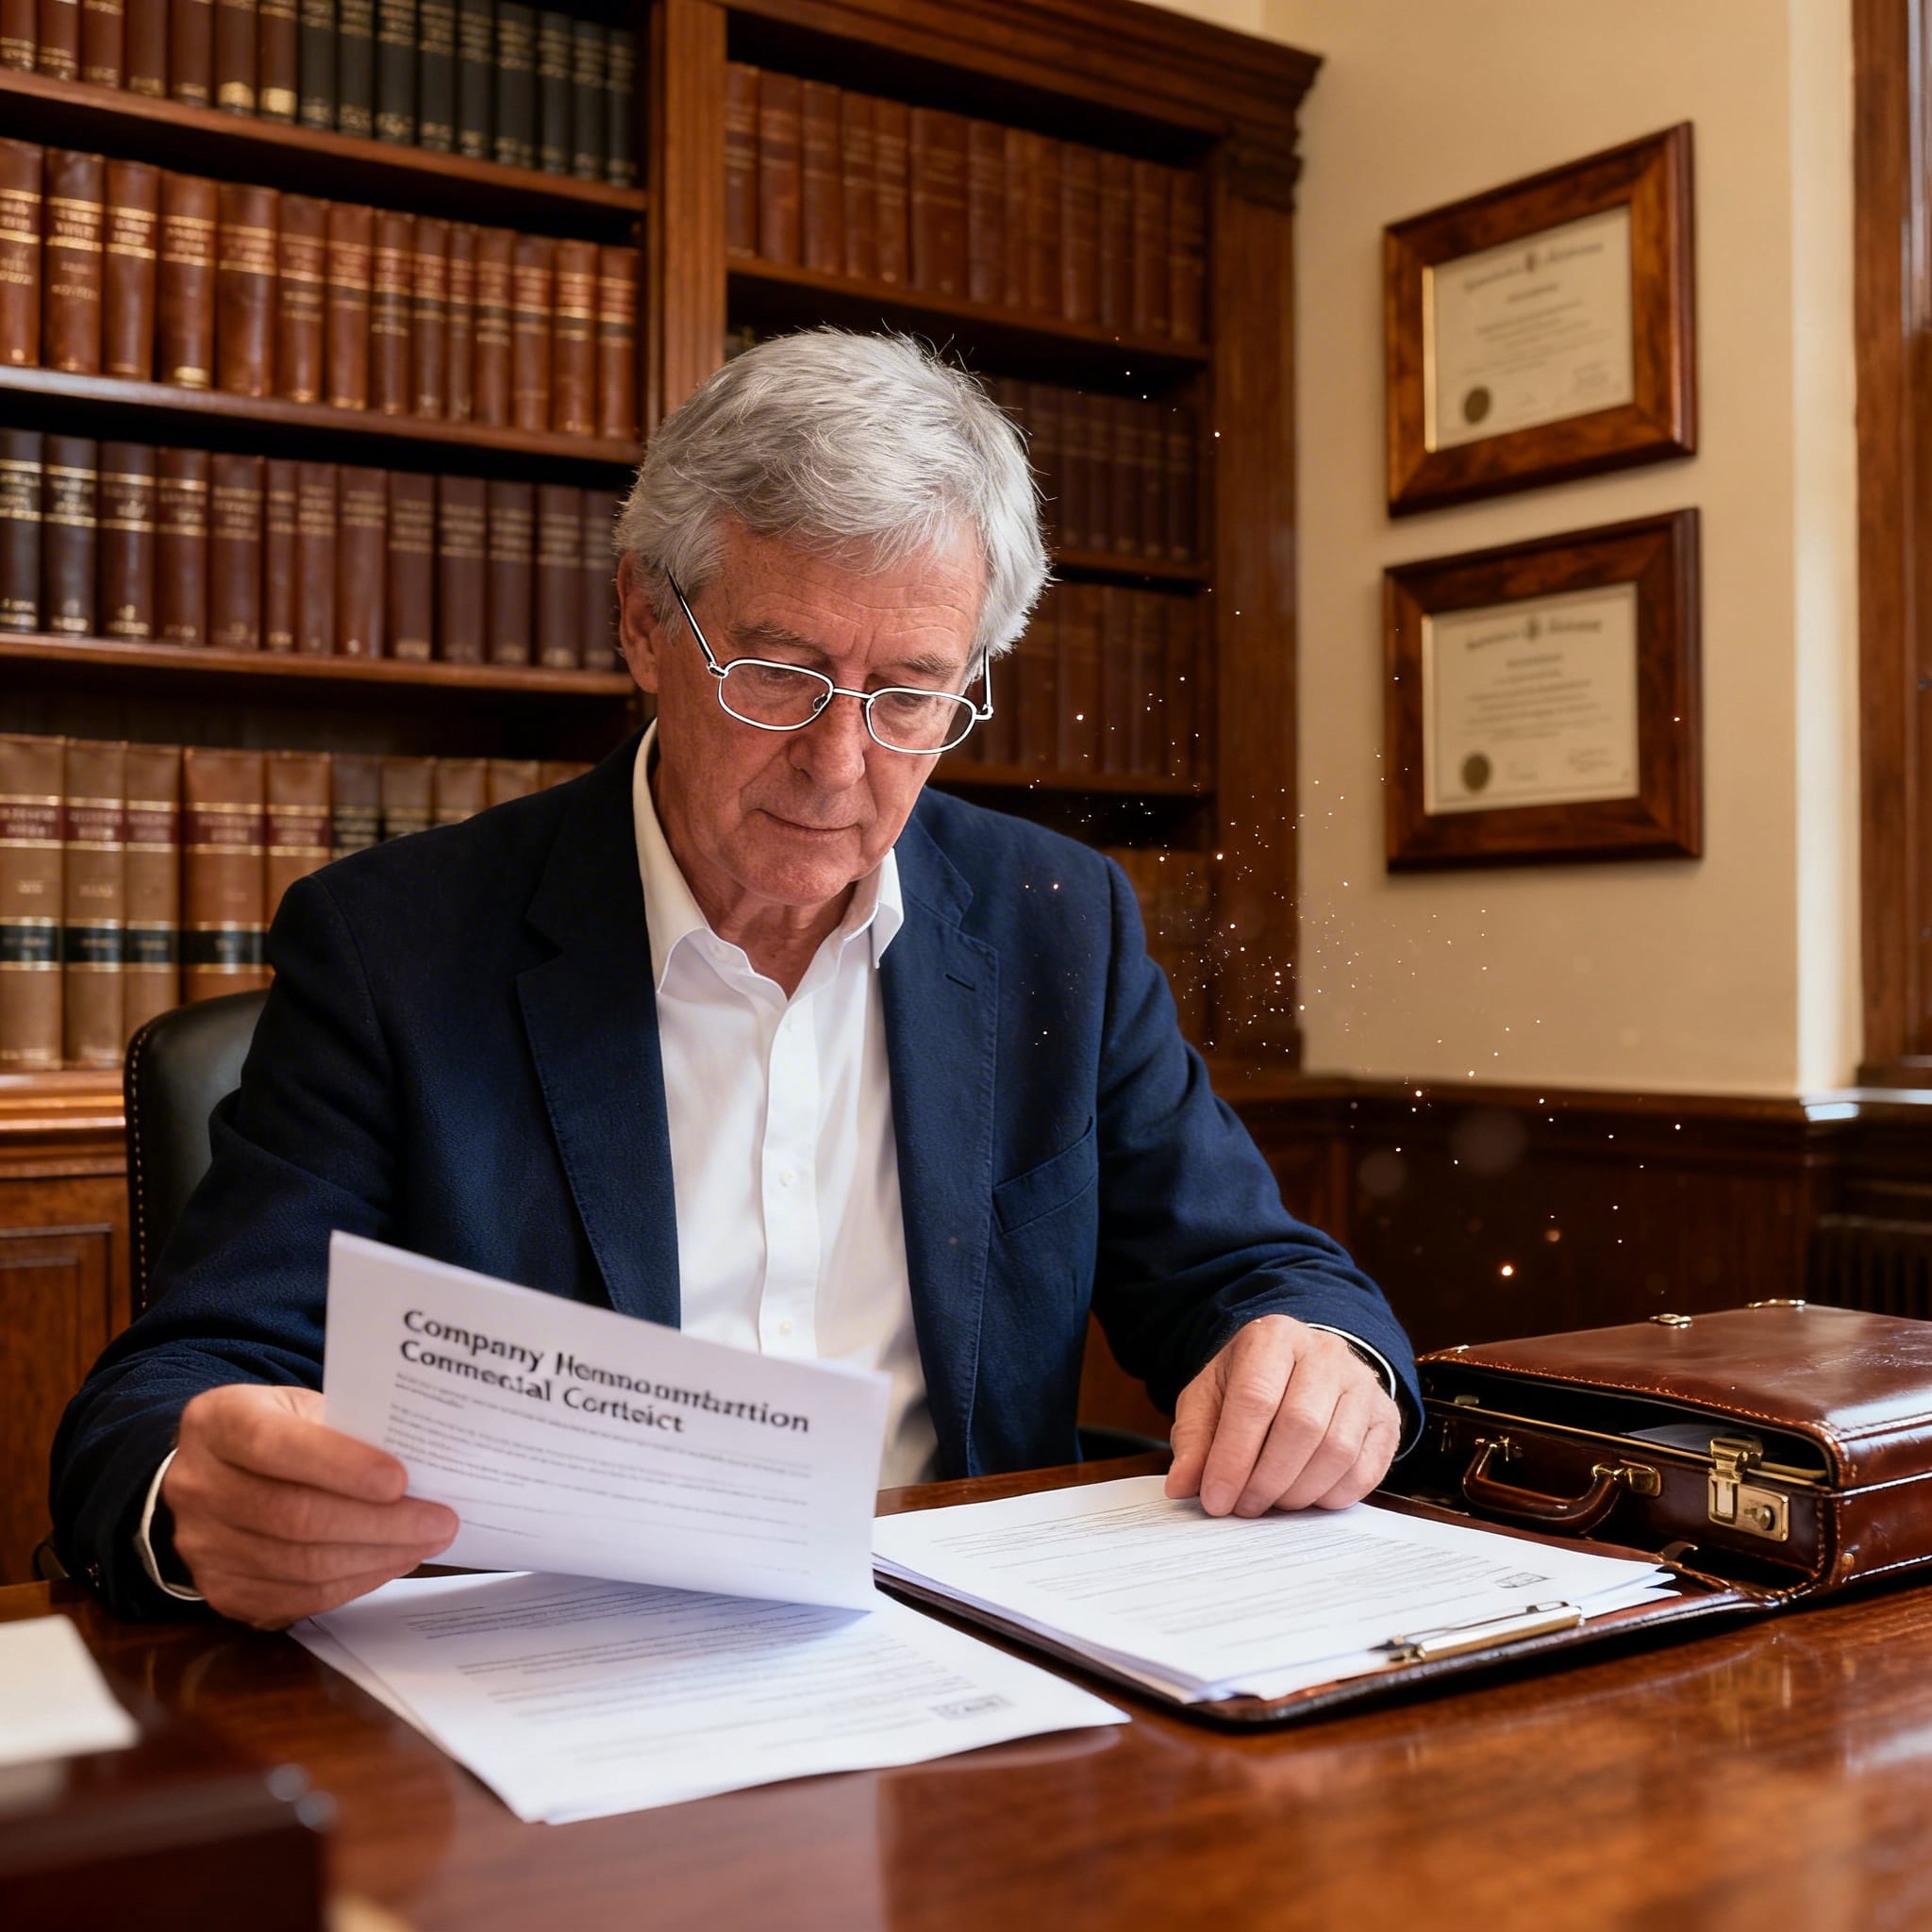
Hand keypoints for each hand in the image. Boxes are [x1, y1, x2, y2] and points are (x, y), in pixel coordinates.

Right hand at [160, 1384, 458, 1627]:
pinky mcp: (221, 1591)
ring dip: (375, 1557)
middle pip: (293, 1516)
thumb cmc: (282, 1432)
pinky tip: (391, 1562)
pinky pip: (296, 1598)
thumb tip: (425, 1461)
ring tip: (427, 1541)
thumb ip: (348, 1427)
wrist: (223, 1474)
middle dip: (378, 1522)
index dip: (341, 1466)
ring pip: (299, 1564)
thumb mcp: (303, 1408)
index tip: (401, 1480)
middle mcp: (196, 1485)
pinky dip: (353, 1582)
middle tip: (440, 1521)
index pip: (276, 1446)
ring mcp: (201, 1545)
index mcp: (218, 1422)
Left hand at [1164, 1317, 1401, 1517]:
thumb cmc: (1250, 1385)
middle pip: (1301, 1426)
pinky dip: (1333, 1495)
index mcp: (1273, 1338)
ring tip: (1271, 1503)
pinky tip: (1306, 1498)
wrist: (1301, 1368)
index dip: (1233, 1457)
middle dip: (1266, 1479)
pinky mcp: (1386, 1416)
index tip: (1215, 1499)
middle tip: (1243, 1507)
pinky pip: (1366, 1469)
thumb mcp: (1210, 1399)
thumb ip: (1194, 1440)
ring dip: (1299, 1492)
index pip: (1255, 1400)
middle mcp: (1324, 1353)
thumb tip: (1181, 1486)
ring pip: (1337, 1450)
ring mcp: (1362, 1383)